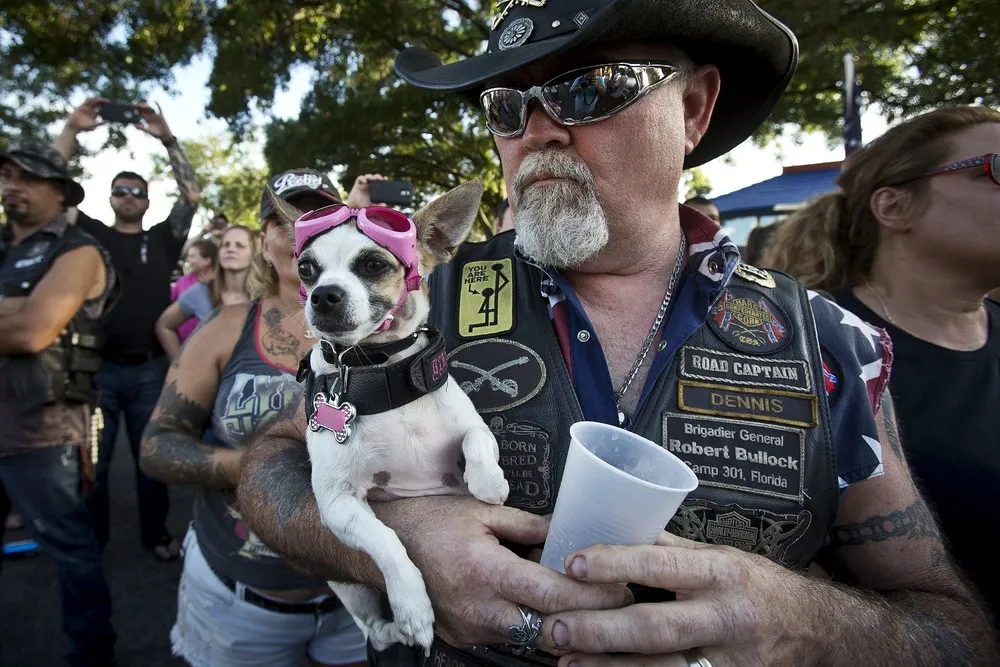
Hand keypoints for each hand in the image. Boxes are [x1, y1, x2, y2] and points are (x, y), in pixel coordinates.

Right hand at [66, 97, 108, 132]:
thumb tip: (108, 122)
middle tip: (108, 101)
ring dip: (98, 100)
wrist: (74, 126)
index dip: (106, 107)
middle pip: (98, 104)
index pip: (101, 109)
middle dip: (103, 102)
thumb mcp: (94, 125)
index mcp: (94, 114)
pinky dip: (91, 100)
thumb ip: (100, 123)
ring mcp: (86, 108)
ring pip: (93, 102)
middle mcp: (91, 110)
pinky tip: (95, 100)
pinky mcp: (81, 106)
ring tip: (103, 100)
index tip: (111, 106)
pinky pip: (87, 101)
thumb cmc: (84, 127)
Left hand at [134, 103, 172, 140]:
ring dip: (145, 106)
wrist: (164, 136)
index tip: (130, 108)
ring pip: (149, 108)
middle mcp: (149, 116)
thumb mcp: (148, 131)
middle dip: (139, 106)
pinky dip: (157, 105)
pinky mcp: (161, 115)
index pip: (139, 112)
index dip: (135, 109)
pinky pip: (159, 109)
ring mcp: (155, 115)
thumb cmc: (156, 134)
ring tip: (142, 105)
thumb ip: (142, 128)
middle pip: (143, 109)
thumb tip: (134, 125)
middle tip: (134, 105)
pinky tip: (155, 101)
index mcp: (145, 119)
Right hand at [346, 173, 386, 207]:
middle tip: (380, 179)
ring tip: (373, 179)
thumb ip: (378, 205)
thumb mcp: (373, 206)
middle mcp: (369, 185)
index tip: (386, 178)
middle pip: (374, 177)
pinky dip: (362, 178)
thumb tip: (385, 205)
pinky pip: (360, 178)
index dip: (383, 179)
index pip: (379, 181)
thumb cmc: (364, 205)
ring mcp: (363, 184)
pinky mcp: (358, 184)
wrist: (354, 206)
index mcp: (375, 189)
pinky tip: (365, 181)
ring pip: (368, 176)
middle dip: (377, 176)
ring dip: (371, 176)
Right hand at [375, 496, 633, 647]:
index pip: (551, 594)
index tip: (623, 588)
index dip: (593, 596)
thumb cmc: (432, 521)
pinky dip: (534, 630)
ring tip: (594, 608)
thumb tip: (571, 530)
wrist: (382, 547)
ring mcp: (469, 630)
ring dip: (564, 628)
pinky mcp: (462, 639)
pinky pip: (509, 640)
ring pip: (530, 641)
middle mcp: (478, 609)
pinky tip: (554, 614)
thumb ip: (529, 525)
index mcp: (484, 571)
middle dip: (589, 621)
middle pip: (548, 630)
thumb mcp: (482, 512)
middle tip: (621, 604)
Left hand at [538, 532, 813, 665]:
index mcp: (721, 572)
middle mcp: (727, 617)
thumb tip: (617, 526)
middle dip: (600, 630)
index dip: (615, 563)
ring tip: (566, 661)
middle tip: (556, 627)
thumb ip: (672, 550)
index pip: (661, 564)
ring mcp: (731, 661)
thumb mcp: (724, 557)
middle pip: (654, 627)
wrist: (822, 632)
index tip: (573, 563)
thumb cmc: (761, 588)